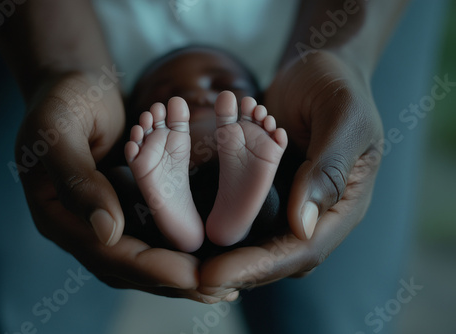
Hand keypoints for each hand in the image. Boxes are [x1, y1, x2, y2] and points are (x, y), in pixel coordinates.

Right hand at [16, 72, 220, 301]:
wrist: (74, 86)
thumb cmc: (62, 101)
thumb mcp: (60, 131)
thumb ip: (78, 181)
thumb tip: (107, 232)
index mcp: (58, 216)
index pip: (108, 255)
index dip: (152, 268)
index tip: (193, 277)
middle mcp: (81, 226)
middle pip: (130, 266)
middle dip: (173, 279)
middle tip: (218, 290)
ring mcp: (102, 217)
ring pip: (143, 255)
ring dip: (179, 268)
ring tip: (218, 280)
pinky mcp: (121, 205)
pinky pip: (150, 231)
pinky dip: (176, 242)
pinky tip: (205, 248)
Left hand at [198, 51, 383, 293]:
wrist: (319, 68)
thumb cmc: (338, 86)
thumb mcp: (343, 118)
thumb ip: (328, 168)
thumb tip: (303, 226)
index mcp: (343, 204)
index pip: (301, 250)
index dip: (259, 267)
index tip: (216, 275)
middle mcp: (316, 212)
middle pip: (276, 255)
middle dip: (235, 269)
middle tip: (191, 279)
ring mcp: (292, 202)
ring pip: (257, 239)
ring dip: (223, 250)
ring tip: (184, 260)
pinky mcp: (272, 187)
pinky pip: (245, 211)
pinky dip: (219, 217)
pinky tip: (189, 224)